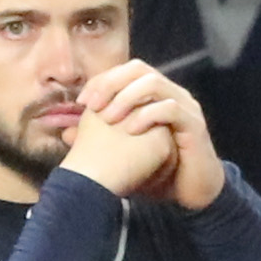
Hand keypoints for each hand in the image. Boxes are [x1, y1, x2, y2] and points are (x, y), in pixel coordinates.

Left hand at [53, 59, 184, 199]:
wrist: (193, 192)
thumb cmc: (159, 170)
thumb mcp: (123, 153)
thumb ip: (98, 140)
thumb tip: (65, 133)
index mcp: (153, 95)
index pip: (124, 71)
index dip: (101, 80)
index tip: (81, 101)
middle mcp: (170, 93)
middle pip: (139, 68)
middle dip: (111, 83)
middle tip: (91, 106)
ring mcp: (185, 106)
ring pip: (154, 83)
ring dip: (127, 97)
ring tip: (108, 118)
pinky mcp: (194, 124)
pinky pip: (170, 109)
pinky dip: (147, 115)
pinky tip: (130, 130)